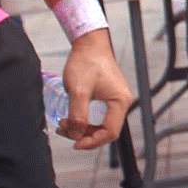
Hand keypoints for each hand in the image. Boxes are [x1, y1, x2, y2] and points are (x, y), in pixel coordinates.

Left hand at [60, 31, 131, 149]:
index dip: (92, 141)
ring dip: (84, 128)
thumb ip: (78, 115)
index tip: (74, 143)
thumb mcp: (78, 90)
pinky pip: (101, 116)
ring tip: (65, 123)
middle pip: (107, 131)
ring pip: (102, 124)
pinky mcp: (110, 96)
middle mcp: (122, 102)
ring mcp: (117, 99)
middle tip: (65, 130)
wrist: (89, 44)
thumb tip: (76, 135)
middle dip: (85, 135)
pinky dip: (86, 120)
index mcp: (120, 101)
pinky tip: (73, 117)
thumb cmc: (86, 63)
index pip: (110, 132)